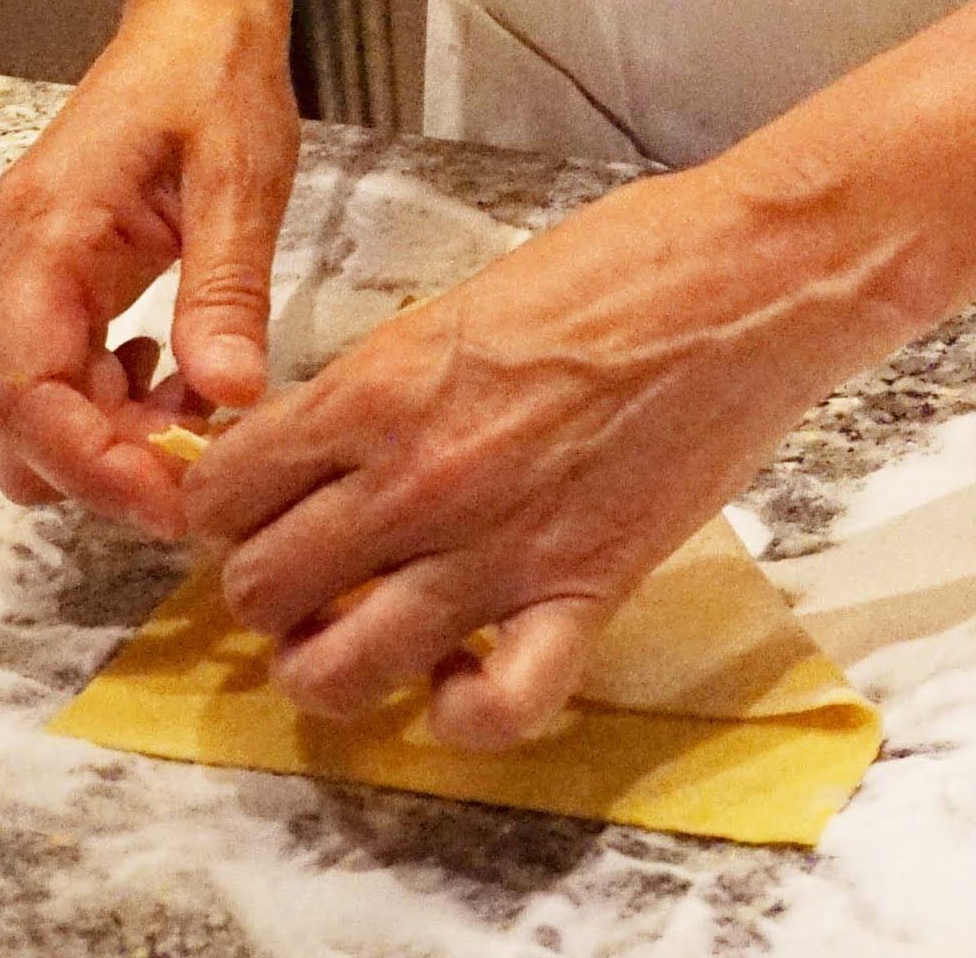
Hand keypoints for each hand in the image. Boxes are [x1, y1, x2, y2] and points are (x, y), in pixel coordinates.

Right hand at [0, 3, 299, 529]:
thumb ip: (226, 290)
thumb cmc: (212, 81)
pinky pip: (57, 375)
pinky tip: (183, 376)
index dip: (91, 464)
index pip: (26, 393)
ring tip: (207, 414)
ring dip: (115, 438)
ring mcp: (8, 279)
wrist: (192, 24)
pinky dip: (115, 403)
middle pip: (20, 419)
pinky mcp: (37, 285)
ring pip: (37, 409)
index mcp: (38, 239)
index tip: (172, 501)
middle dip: (107, 464)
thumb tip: (231, 397)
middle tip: (206, 472)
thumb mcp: (240, 180)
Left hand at [178, 155, 917, 749]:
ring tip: (363, 630)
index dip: (223, 506)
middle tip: (313, 567)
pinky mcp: (584, 592)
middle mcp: (418, 479)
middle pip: (257, 591)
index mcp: (380, 388)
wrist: (753, 279)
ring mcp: (498, 548)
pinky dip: (464, 713)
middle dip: (268, 588)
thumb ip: (385, 380)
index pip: (223, 490)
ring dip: (333, 662)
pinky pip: (493, 710)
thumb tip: (327, 439)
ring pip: (335, 670)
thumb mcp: (463, 300)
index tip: (252, 505)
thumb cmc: (624, 262)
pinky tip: (463, 676)